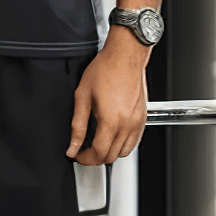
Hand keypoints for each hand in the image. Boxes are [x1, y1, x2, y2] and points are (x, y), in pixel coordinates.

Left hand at [67, 33, 148, 165]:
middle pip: (111, 156)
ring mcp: (137, 122)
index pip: (99, 153)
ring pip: (124, 152)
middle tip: (83, 150)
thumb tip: (73, 146)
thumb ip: (77, 125)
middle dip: (95, 157)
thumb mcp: (82, 97)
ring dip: (109, 152)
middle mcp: (127, 124)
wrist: (124, 56)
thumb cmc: (105, 70)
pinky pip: (134, 142)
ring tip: (96, 144)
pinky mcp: (143, 118)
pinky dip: (122, 145)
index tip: (77, 155)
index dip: (85, 158)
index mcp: (111, 120)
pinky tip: (111, 136)